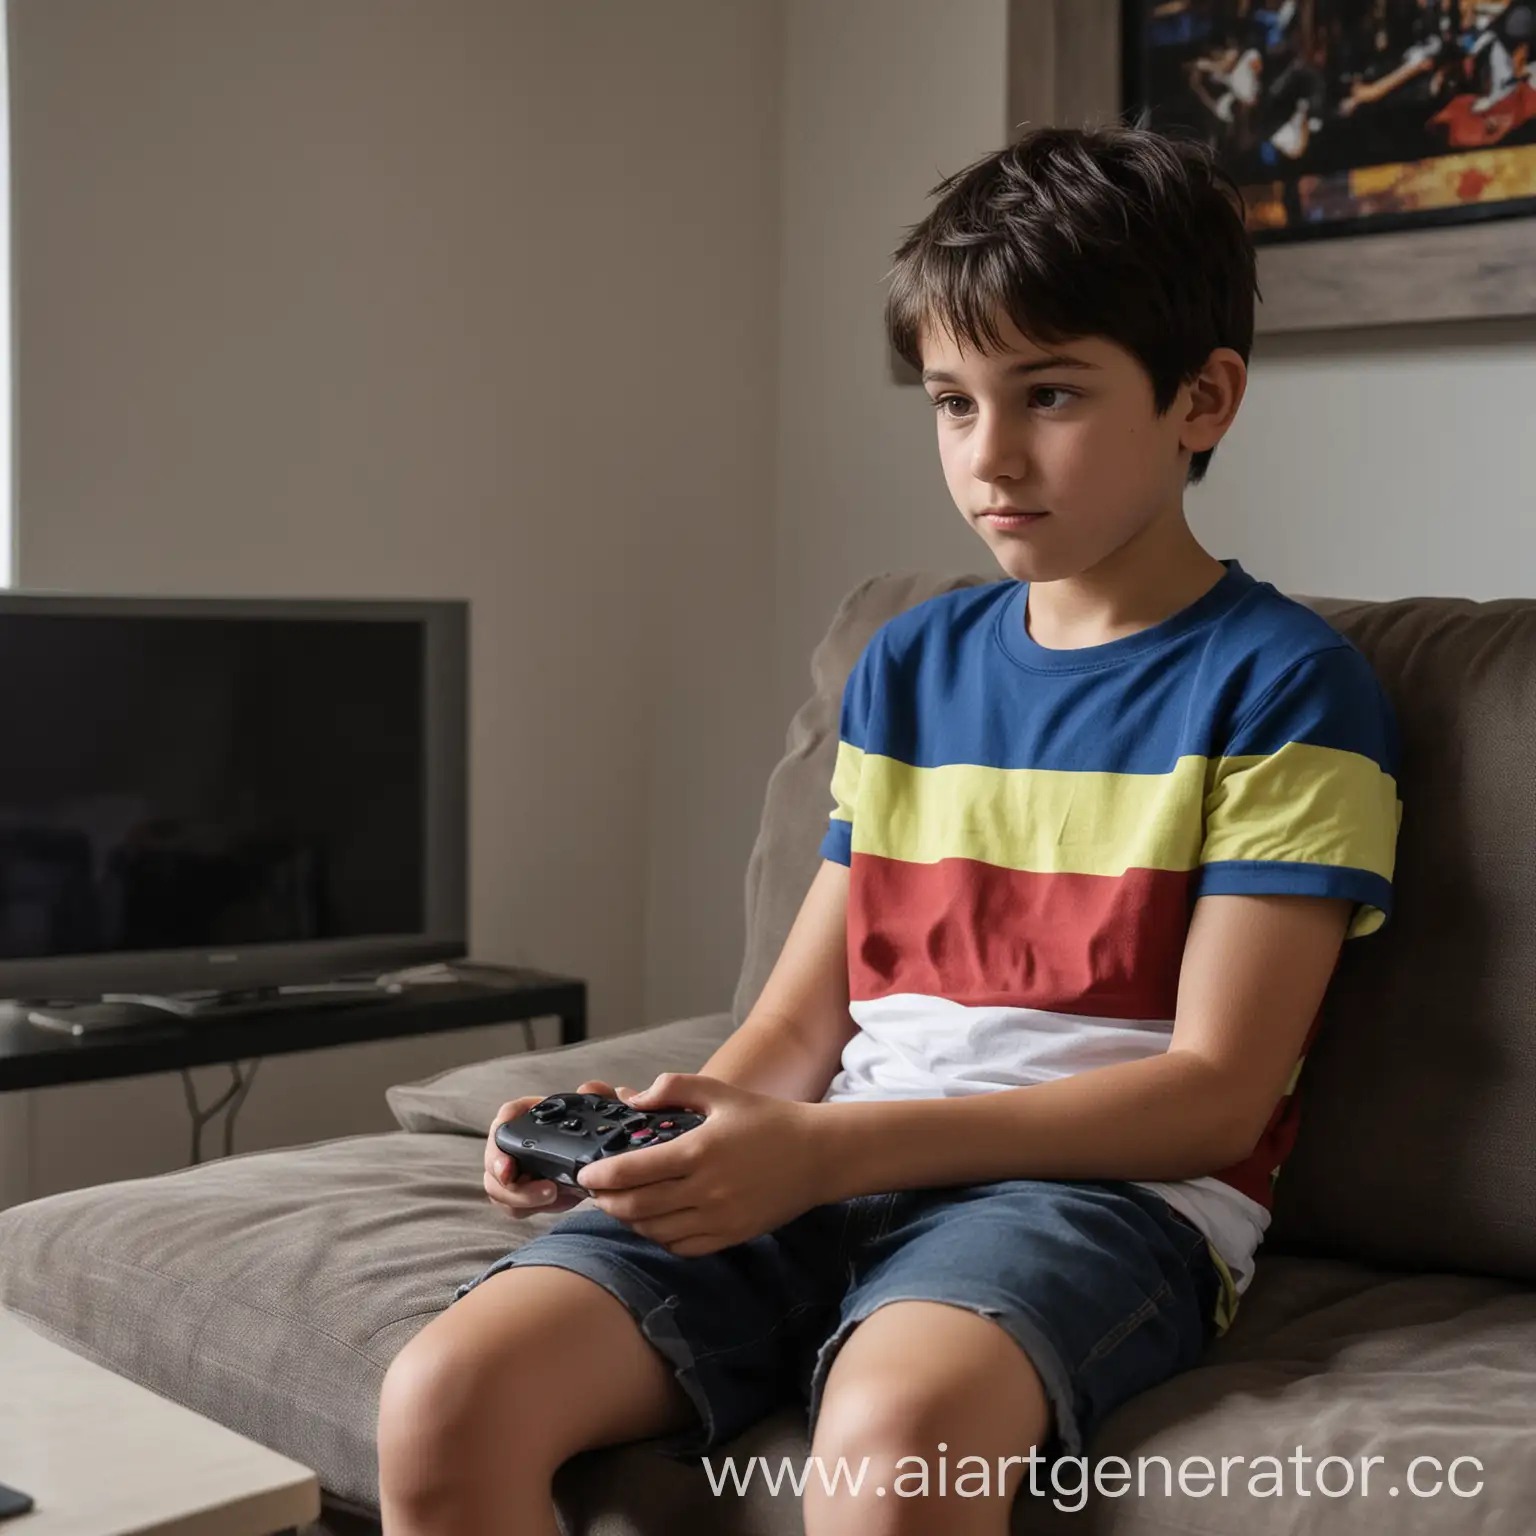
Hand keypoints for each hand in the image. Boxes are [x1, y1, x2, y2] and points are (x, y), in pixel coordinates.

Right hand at [483, 1079, 630, 1217]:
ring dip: (522, 1198)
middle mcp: (513, 1141)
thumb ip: (596, 1095)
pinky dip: (529, 1207)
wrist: (593, 1158)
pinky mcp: (519, 1192)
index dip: (501, 1137)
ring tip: (554, 1196)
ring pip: (497, 1189)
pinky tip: (556, 1201)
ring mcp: (512, 1169)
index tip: (508, 1166)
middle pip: (494, 1162)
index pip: (505, 1117)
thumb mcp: (595, 1111)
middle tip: (545, 1189)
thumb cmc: (588, 1129)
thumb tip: (587, 1090)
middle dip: (509, 1182)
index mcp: (527, 1115)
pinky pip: (512, 1205)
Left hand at [575, 1072, 820, 1255]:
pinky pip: (681, 1247)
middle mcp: (705, 1190)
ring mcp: (718, 1218)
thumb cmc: (768, 1120)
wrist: (817, 1155)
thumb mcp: (721, 1093)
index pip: (633, 1172)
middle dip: (607, 1202)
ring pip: (655, 1231)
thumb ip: (674, 1089)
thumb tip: (635, 1098)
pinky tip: (655, 1222)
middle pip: (637, 1207)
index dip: (601, 1177)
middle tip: (596, 1193)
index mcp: (698, 1151)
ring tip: (621, 1205)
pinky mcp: (730, 1236)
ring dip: (630, 1221)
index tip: (585, 1175)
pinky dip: (660, 1237)